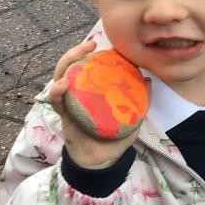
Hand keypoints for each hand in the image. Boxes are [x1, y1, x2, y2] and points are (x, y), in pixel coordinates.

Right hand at [48, 40, 143, 168]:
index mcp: (94, 90)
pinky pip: (56, 101)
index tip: (103, 44)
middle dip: (76, 52)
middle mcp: (79, 92)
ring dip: (65, 64)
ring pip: (60, 77)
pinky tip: (62, 84)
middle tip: (89, 44)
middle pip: (72, 66)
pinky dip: (56, 91)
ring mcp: (70, 102)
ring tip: (76, 56)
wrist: (103, 161)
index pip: (90, 66)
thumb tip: (149, 79)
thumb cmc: (116, 136)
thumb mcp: (133, 116)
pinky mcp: (63, 115)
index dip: (94, 53)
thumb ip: (141, 99)